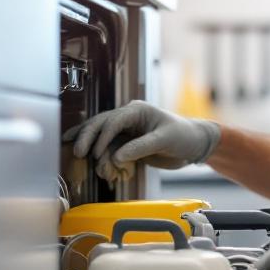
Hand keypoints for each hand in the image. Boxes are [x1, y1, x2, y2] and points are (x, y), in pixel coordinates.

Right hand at [63, 101, 220, 175]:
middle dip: (87, 137)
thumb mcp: (164, 140)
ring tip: (76, 155)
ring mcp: (126, 131)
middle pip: (101, 125)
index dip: (102, 136)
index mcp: (137, 111)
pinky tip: (84, 158)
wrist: (194, 145)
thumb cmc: (183, 136)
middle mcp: (128, 118)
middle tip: (76, 152)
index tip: (96, 153)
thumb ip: (141, 147)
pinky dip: (98, 154)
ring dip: (89, 146)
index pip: (113, 121)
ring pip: (101, 136)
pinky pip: (108, 148)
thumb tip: (117, 157)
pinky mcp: (128, 144)